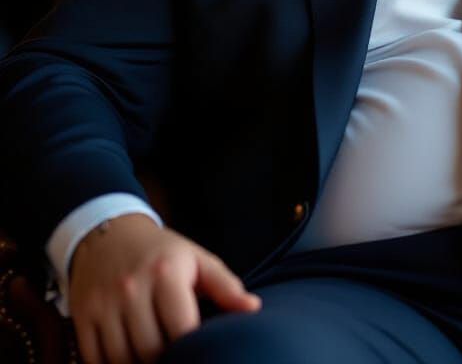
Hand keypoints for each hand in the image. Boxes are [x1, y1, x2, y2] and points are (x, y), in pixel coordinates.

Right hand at [68, 212, 261, 363]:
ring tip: (156, 360)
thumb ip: (226, 285)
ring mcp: (104, 304)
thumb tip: (253, 308)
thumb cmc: (163, 252)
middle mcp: (132, 288)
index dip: (193, 349)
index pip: (182, 329)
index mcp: (167, 274)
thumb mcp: (197, 259)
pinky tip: (129, 361)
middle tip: (177, 359)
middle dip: (166, 362)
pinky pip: (95, 358)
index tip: (201, 353)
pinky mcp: (83, 316)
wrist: (110, 235)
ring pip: (121, 359)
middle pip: (150, 349)